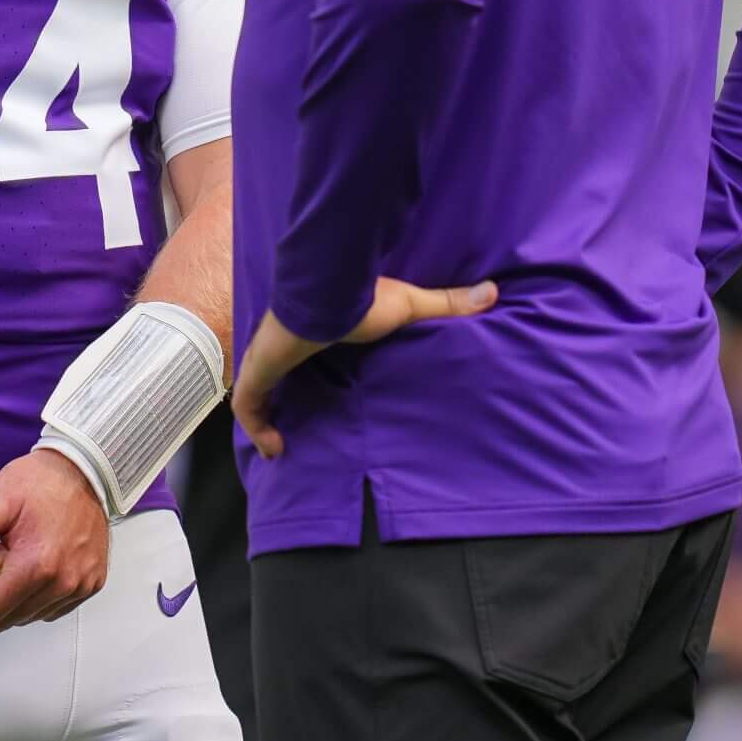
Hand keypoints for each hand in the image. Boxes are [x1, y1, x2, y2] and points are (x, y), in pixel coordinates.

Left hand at [0, 448, 109, 633]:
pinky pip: (53, 609)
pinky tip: (16, 590)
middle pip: (9, 620)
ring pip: (31, 617)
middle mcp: (63, 581)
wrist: (85, 470)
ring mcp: (80, 585)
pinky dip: (31, 606)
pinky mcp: (91, 583)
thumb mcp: (0, 497)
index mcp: (36, 564)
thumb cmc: (42, 480)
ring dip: (4, 613)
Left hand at [233, 277, 496, 458]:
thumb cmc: (361, 299)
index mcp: (312, 331)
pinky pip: (248, 408)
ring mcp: (267, 359)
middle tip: (293, 424)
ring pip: (256, 393)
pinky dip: (257, 429)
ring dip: (264, 419)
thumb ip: (446, 305)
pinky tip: (276, 449)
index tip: (313, 389)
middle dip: (278, 396)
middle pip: (272, 374)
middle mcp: (284, 346)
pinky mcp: (259, 372)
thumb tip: (493, 292)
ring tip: (282, 446)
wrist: (325, 293)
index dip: (300, 367)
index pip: (299, 350)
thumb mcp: (409, 306)